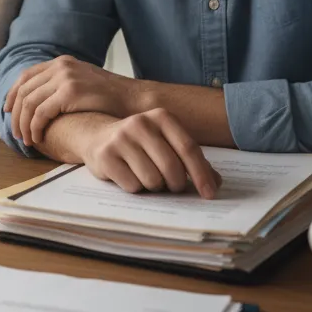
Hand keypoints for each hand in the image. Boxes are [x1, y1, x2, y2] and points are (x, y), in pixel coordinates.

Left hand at [6, 55, 135, 146]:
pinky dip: (35, 127)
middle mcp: (60, 66)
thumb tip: (39, 100)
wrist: (134, 101)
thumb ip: (62, 85)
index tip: (7, 111)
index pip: (26, 76)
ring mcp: (65, 77)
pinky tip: (38, 137)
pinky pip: (41, 112)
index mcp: (61, 62)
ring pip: (29, 103)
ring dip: (24, 124)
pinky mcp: (70, 92)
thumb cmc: (110, 99)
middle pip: (24, 90)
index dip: (12, 94)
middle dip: (16, 114)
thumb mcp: (83, 83)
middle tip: (16, 133)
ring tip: (27, 140)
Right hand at [79, 108, 221, 198]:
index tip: (209, 194)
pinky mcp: (105, 156)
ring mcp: (120, 139)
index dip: (201, 174)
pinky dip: (135, 188)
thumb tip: (215, 183)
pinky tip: (128, 176)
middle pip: (171, 168)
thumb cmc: (140, 143)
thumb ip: (190, 159)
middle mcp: (140, 123)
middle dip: (176, 184)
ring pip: (152, 180)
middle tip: (171, 186)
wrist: (96, 136)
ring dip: (154, 187)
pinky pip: (132, 186)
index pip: (188, 148)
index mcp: (161, 117)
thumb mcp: (165, 142)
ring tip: (146, 177)